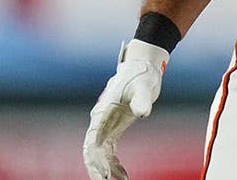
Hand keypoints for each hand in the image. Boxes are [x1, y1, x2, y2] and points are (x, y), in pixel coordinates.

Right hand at [83, 39, 169, 179]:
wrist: (143, 67)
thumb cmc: (141, 75)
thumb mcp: (143, 87)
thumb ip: (141, 100)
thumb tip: (143, 113)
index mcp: (103, 111)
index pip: (94, 138)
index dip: (96, 157)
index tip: (103, 172)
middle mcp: (101, 119)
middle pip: (92, 148)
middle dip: (96, 166)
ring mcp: (107, 124)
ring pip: (99, 152)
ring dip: (105, 168)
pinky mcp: (115, 127)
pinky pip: (109, 150)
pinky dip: (114, 163)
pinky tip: (123, 175)